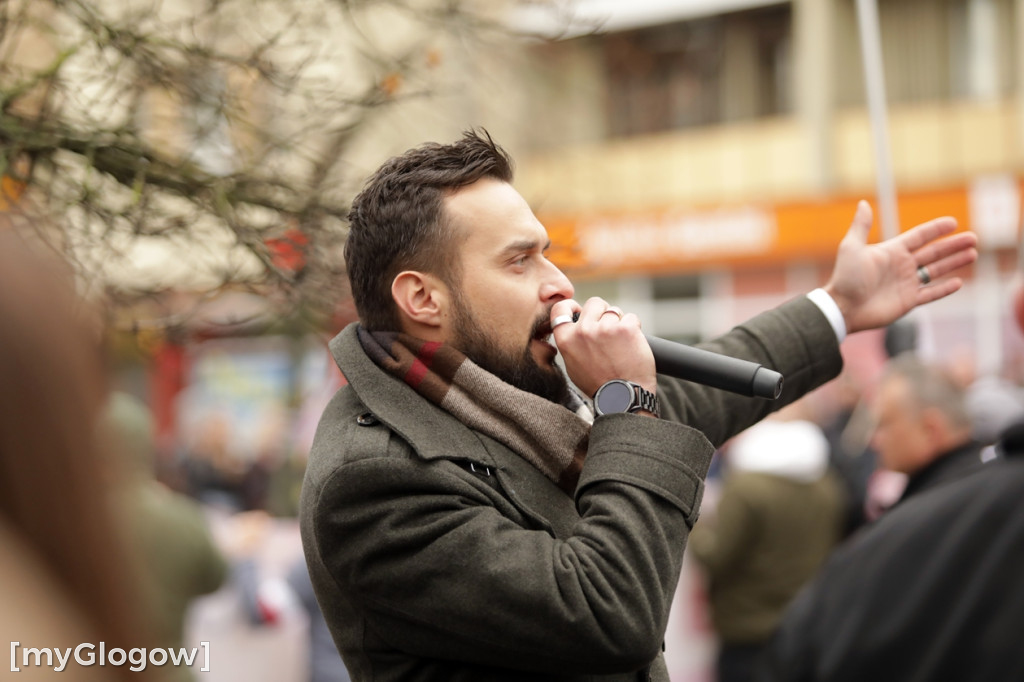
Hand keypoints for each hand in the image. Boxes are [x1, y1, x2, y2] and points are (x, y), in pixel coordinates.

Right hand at [550, 297, 655, 398]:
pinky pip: (631, 318)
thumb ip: (572, 344)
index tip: (579, 309)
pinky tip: (632, 346)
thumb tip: (575, 329)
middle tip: (608, 329)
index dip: (571, 305)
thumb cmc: (599, 386)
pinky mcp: (627, 328)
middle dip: (602, 312)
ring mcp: (606, 328)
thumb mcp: (573, 366)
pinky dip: (634, 329)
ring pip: (615, 311)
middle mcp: (584, 330)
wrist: (623, 398)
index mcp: (567, 339)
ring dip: (619, 322)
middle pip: (594, 303)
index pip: (560, 309)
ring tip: (621, 344)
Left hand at [823, 201, 977, 333]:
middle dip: (953, 245)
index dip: (936, 229)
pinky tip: (959, 282)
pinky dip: (944, 289)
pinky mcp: (908, 301)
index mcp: (892, 251)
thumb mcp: (852, 247)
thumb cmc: (846, 277)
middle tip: (974, 238)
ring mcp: (906, 284)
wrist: (843, 308)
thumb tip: (862, 203)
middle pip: (933, 252)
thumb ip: (861, 226)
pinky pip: (931, 294)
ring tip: (972, 254)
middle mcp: (901, 266)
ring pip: (936, 271)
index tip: (953, 222)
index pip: (919, 236)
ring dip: (954, 262)